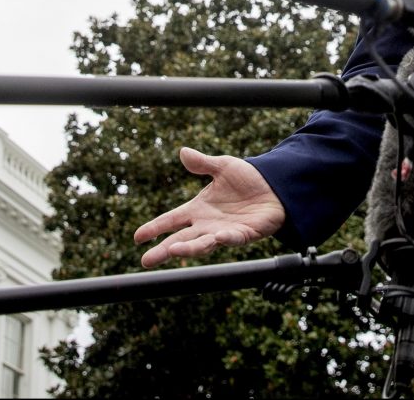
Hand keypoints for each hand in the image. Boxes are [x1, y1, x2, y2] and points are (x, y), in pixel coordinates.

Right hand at [133, 148, 284, 267]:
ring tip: (173, 251)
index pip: (172, 220)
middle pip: (181, 239)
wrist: (275, 185)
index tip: (138, 237)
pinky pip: (233, 238)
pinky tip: (217, 237)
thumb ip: (203, 164)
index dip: (155, 228)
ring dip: (189, 248)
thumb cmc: (248, 179)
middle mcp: (208, 224)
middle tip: (147, 260)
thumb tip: (183, 152)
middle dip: (164, 250)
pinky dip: (225, 239)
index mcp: (199, 209)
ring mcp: (224, 231)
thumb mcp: (223, 167)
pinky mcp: (244, 234)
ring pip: (203, 244)